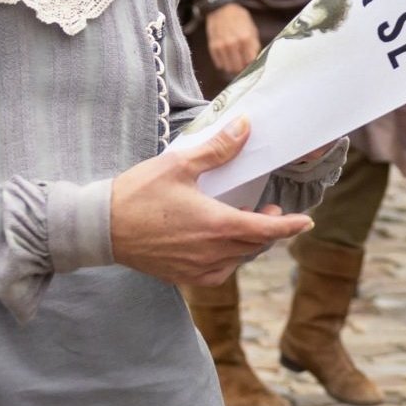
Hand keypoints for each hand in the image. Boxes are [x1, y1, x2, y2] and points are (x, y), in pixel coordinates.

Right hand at [110, 119, 312, 285]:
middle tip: (269, 211)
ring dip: (248, 243)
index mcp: (216, 226)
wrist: (100, 228)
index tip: (305, 222)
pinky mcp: (182, 277)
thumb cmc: (137, 194)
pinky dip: (228, 258)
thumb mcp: (179, 165)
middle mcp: (211, 253)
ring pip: (238, 260)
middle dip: (268, 230)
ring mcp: (197, 269)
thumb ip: (217, 149)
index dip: (289, 227)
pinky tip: (220, 244)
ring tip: (245, 223)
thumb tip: (245, 128)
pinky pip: (218, 271)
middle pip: (254, 246)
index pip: (266, 231)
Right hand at [204, 2, 261, 76]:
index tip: (251, 62)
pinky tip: (227, 57)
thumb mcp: (252, 28)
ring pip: (228, 68)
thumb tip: (255, 59)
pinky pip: (219, 64)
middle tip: (243, 63)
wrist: (220, 9)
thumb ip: (254, 45)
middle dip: (242, 67)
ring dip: (232, 67)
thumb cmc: (238, 18)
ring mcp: (222, 46)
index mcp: (246, 38)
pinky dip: (224, 63)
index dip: (252, 64)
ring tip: (235, 60)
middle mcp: (233, 44)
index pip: (250, 61)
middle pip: (239, 68)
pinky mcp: (213, 47)